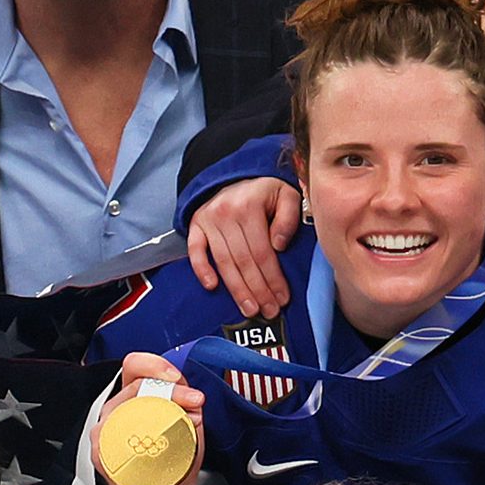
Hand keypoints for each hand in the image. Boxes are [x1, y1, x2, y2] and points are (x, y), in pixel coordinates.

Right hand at [91, 352, 204, 484]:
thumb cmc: (173, 464)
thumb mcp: (186, 428)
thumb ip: (186, 408)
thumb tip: (191, 399)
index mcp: (133, 399)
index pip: (134, 368)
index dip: (154, 365)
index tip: (175, 377)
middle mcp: (115, 413)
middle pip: (134, 385)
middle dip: (170, 389)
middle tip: (194, 401)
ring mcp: (105, 433)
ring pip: (124, 408)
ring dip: (161, 410)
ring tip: (188, 420)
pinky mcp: (101, 454)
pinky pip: (117, 438)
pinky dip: (142, 439)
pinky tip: (159, 446)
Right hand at [184, 174, 299, 317]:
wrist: (234, 174)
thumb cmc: (265, 189)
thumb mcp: (286, 194)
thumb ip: (289, 218)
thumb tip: (279, 246)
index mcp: (250, 207)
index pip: (263, 252)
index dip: (273, 278)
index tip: (282, 298)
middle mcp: (226, 214)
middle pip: (243, 261)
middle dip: (257, 290)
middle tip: (268, 311)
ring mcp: (208, 221)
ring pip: (224, 262)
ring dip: (236, 289)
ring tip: (249, 309)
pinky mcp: (195, 225)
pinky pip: (195, 251)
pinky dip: (202, 269)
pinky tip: (212, 287)